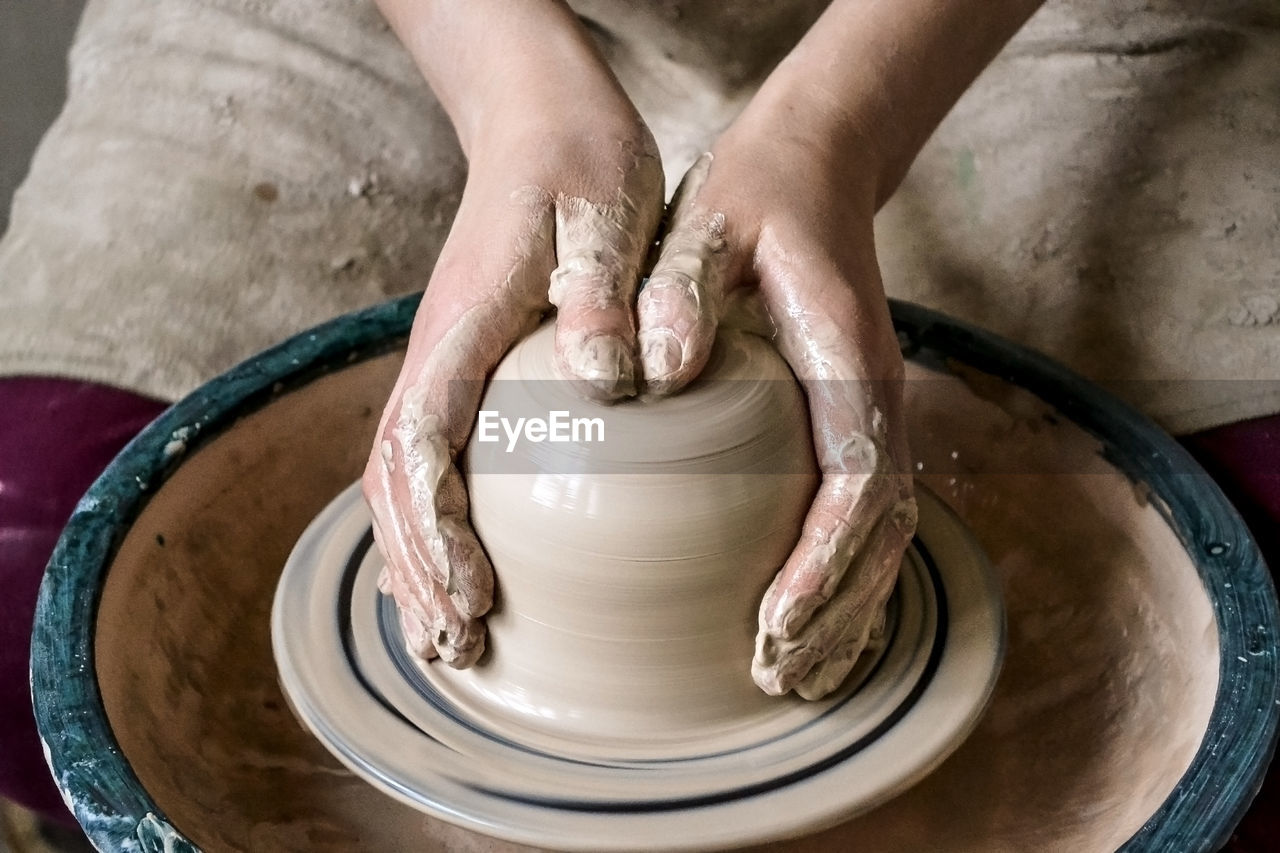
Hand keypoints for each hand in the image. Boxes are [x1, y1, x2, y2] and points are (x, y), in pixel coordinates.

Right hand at [364, 1, 663, 665]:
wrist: (544, 122)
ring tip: (449, 638)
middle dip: (418, 570)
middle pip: (395, 480)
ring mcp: (448, 362)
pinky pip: (433, 457)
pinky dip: (434, 523)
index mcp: (463, 327)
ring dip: (417, 560)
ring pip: (404, 477)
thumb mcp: (605, 214)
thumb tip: (606, 384)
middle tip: (458, 649)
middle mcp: (439, 353)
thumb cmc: (579, 164)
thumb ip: (598, 294)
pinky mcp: (471, 367)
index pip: (423, 445)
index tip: (474, 600)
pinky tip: (462, 567)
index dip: (438, 532)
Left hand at [638, 115, 915, 701]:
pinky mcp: (853, 417)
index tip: (775, 623)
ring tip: (801, 678)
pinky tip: (814, 624)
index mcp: (844, 359)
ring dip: (850, 610)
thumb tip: (656, 373)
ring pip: (884, 533)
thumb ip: (680, 290)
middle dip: (838, 612)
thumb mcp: (704, 223)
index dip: (822, 562)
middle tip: (781, 679)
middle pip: (882, 530)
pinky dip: (847, 579)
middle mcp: (874, 395)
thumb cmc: (752, 198)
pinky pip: (867, 514)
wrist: (812, 167)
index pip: (855, 482)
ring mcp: (872, 409)